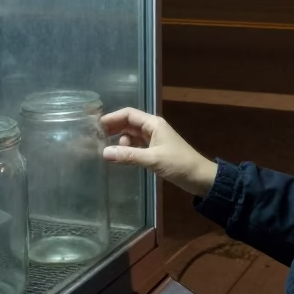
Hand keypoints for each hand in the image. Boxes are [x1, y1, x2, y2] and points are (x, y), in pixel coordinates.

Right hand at [101, 108, 218, 196]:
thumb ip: (129, 155)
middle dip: (113, 129)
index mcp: (153, 124)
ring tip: (103, 150)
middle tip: (94, 138)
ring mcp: (153, 140)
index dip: (112, 118)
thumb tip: (104, 153)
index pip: (128, 114)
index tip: (96, 125)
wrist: (200, 178)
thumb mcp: (153, 159)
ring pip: (131, 136)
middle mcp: (152, 129)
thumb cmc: (179, 163)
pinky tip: (118, 157)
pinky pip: (136, 147)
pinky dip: (126, 150)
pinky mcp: (154, 152)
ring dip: (119, 141)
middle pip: (128, 124)